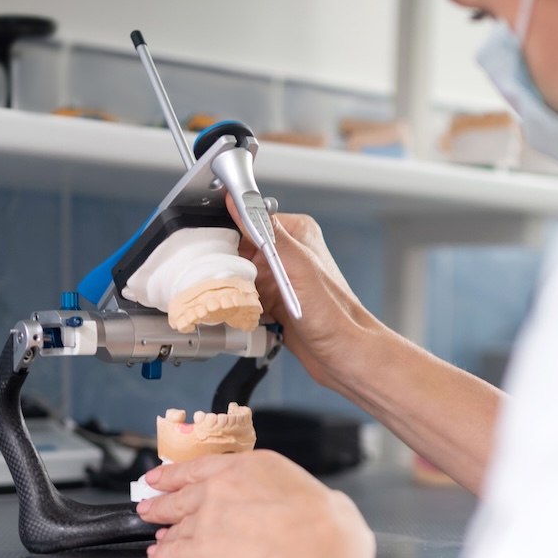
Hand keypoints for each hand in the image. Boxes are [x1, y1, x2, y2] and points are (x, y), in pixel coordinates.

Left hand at [136, 449, 374, 557]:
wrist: (312, 557)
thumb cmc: (327, 531)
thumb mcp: (327, 499)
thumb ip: (310, 500)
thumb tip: (325, 508)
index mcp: (254, 466)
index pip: (205, 465)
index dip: (179, 472)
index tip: (164, 476)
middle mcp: (222, 487)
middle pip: (181, 493)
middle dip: (162, 500)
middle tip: (149, 504)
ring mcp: (206, 518)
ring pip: (175, 523)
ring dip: (164, 530)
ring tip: (157, 536)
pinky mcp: (198, 550)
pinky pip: (173, 553)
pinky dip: (164, 557)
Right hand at [226, 201, 375, 390]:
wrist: (347, 356)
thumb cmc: (334, 314)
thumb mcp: (296, 264)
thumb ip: (267, 232)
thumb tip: (240, 201)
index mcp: (295, 234)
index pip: (247, 221)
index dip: (226, 236)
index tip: (210, 250)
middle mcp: (288, 256)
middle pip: (238, 252)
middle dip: (226, 269)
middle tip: (222, 283)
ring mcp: (280, 281)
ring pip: (238, 278)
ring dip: (231, 292)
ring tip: (233, 303)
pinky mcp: (275, 305)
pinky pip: (244, 302)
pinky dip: (238, 310)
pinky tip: (241, 317)